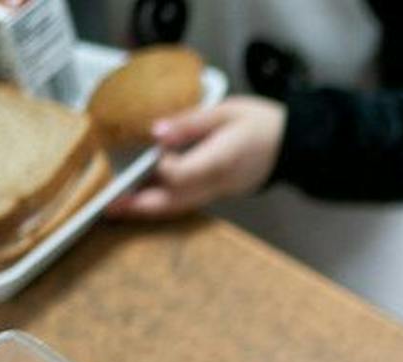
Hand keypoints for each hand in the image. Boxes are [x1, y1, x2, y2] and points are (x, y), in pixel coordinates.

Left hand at [107, 97, 285, 219]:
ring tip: (119, 207)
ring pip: (177, 208)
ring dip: (147, 210)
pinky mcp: (218, 193)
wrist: (293, 146)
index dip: (159, 164)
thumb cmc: (262, 124)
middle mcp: (217, 184)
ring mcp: (218, 193)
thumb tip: (156, 131)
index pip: (180, 174)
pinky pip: (186, 203)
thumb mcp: (226, 111)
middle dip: (139, 206)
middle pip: (173, 202)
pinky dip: (163, 204)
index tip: (152, 144)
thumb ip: (189, 122)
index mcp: (220, 162)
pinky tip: (146, 198)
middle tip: (109, 206)